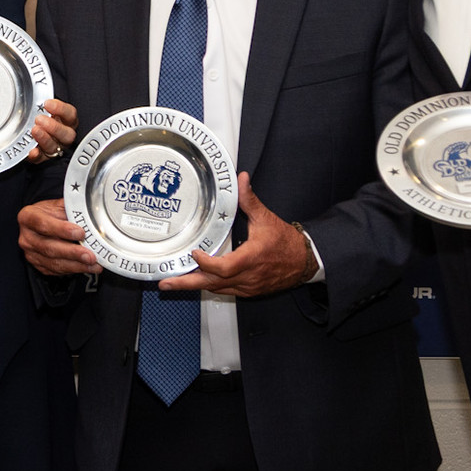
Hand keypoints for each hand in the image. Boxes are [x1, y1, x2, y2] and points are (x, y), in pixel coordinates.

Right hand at [17, 198, 99, 276]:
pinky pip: (56, 270)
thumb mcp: (56, 205)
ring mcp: (31, 253)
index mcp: (28, 217)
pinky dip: (74, 269)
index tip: (80, 233)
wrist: (40, 224)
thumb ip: (69, 207)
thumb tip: (89, 212)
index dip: (62, 229)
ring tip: (93, 264)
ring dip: (76, 265)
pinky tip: (86, 267)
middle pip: (49, 247)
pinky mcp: (38, 265)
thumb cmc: (49, 214)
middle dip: (72, 253)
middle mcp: (27, 237)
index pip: (43, 224)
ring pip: (54, 263)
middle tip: (90, 255)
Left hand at [27, 98, 78, 163]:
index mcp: (67, 121)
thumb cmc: (40, 115)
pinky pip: (42, 159)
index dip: (60, 109)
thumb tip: (36, 87)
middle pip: (67, 134)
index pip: (70, 114)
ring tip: (34, 130)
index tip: (47, 103)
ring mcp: (56, 147)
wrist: (31, 129)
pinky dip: (37, 155)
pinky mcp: (44, 157)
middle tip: (39, 119)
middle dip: (54, 127)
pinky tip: (32, 151)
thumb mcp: (44, 107)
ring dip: (45, 139)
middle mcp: (64, 135)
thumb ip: (43, 101)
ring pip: (55, 147)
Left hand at [160, 174, 314, 298]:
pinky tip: (198, 281)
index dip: (206, 263)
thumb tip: (241, 179)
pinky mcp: (249, 291)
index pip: (224, 267)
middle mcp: (248, 277)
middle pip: (213, 284)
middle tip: (166, 282)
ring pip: (217, 289)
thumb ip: (249, 200)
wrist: (304, 261)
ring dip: (195, 286)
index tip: (195, 253)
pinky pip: (226, 291)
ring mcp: (248, 287)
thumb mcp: (266, 218)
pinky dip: (211, 286)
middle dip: (187, 283)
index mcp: (251, 259)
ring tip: (174, 281)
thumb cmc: (286, 242)